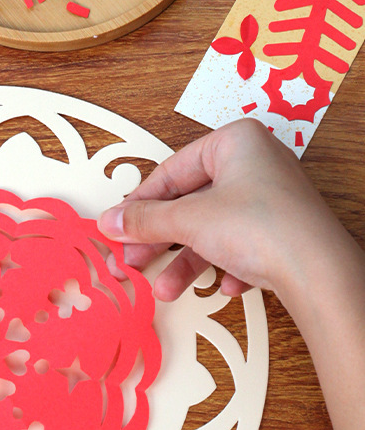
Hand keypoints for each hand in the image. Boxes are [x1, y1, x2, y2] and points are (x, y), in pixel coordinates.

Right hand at [98, 118, 348, 306]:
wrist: (319, 274)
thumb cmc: (263, 228)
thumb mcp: (190, 221)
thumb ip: (145, 220)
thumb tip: (111, 221)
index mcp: (235, 141)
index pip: (172, 170)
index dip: (141, 203)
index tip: (118, 226)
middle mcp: (256, 163)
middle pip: (191, 202)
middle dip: (160, 239)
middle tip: (131, 260)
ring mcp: (271, 197)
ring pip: (213, 228)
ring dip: (187, 261)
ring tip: (166, 288)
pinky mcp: (283, 230)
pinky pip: (241, 245)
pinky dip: (225, 266)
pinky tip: (225, 285)